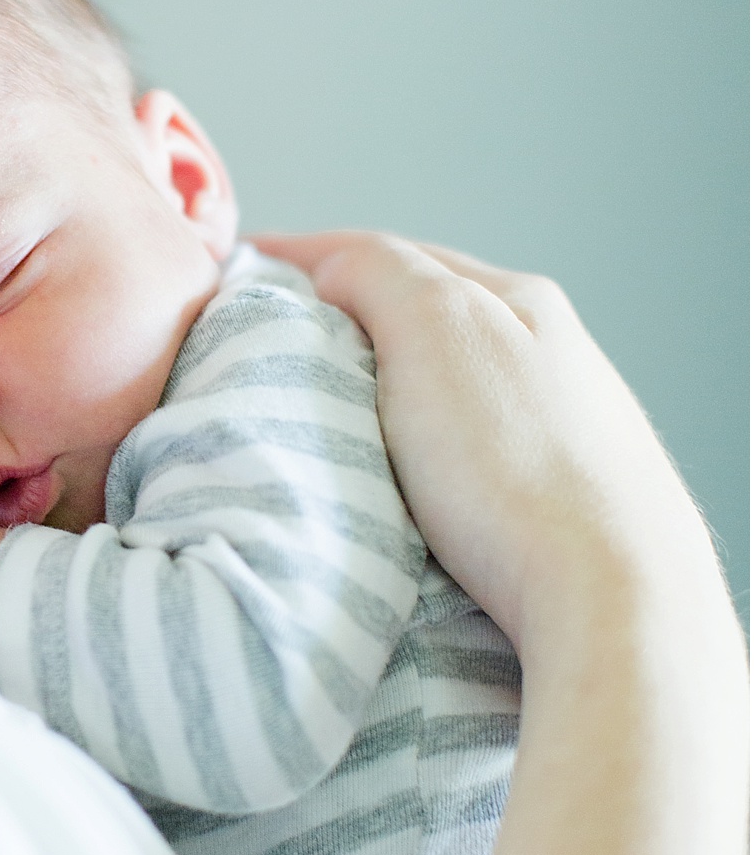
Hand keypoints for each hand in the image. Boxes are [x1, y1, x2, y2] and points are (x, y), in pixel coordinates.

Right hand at [254, 231, 725, 655]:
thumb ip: (380, 275)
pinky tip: (400, 473)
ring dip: (384, 382)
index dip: (307, 256)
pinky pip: (468, 448)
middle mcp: (552, 353)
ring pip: (450, 382)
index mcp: (519, 300)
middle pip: (426, 313)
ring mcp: (564, 429)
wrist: (614, 600)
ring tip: (325, 405)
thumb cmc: (519, 466)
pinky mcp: (562, 504)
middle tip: (272, 337)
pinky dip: (416, 440)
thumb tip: (339, 270)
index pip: (391, 254)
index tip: (240, 266)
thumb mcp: (435, 329)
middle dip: (348, 316)